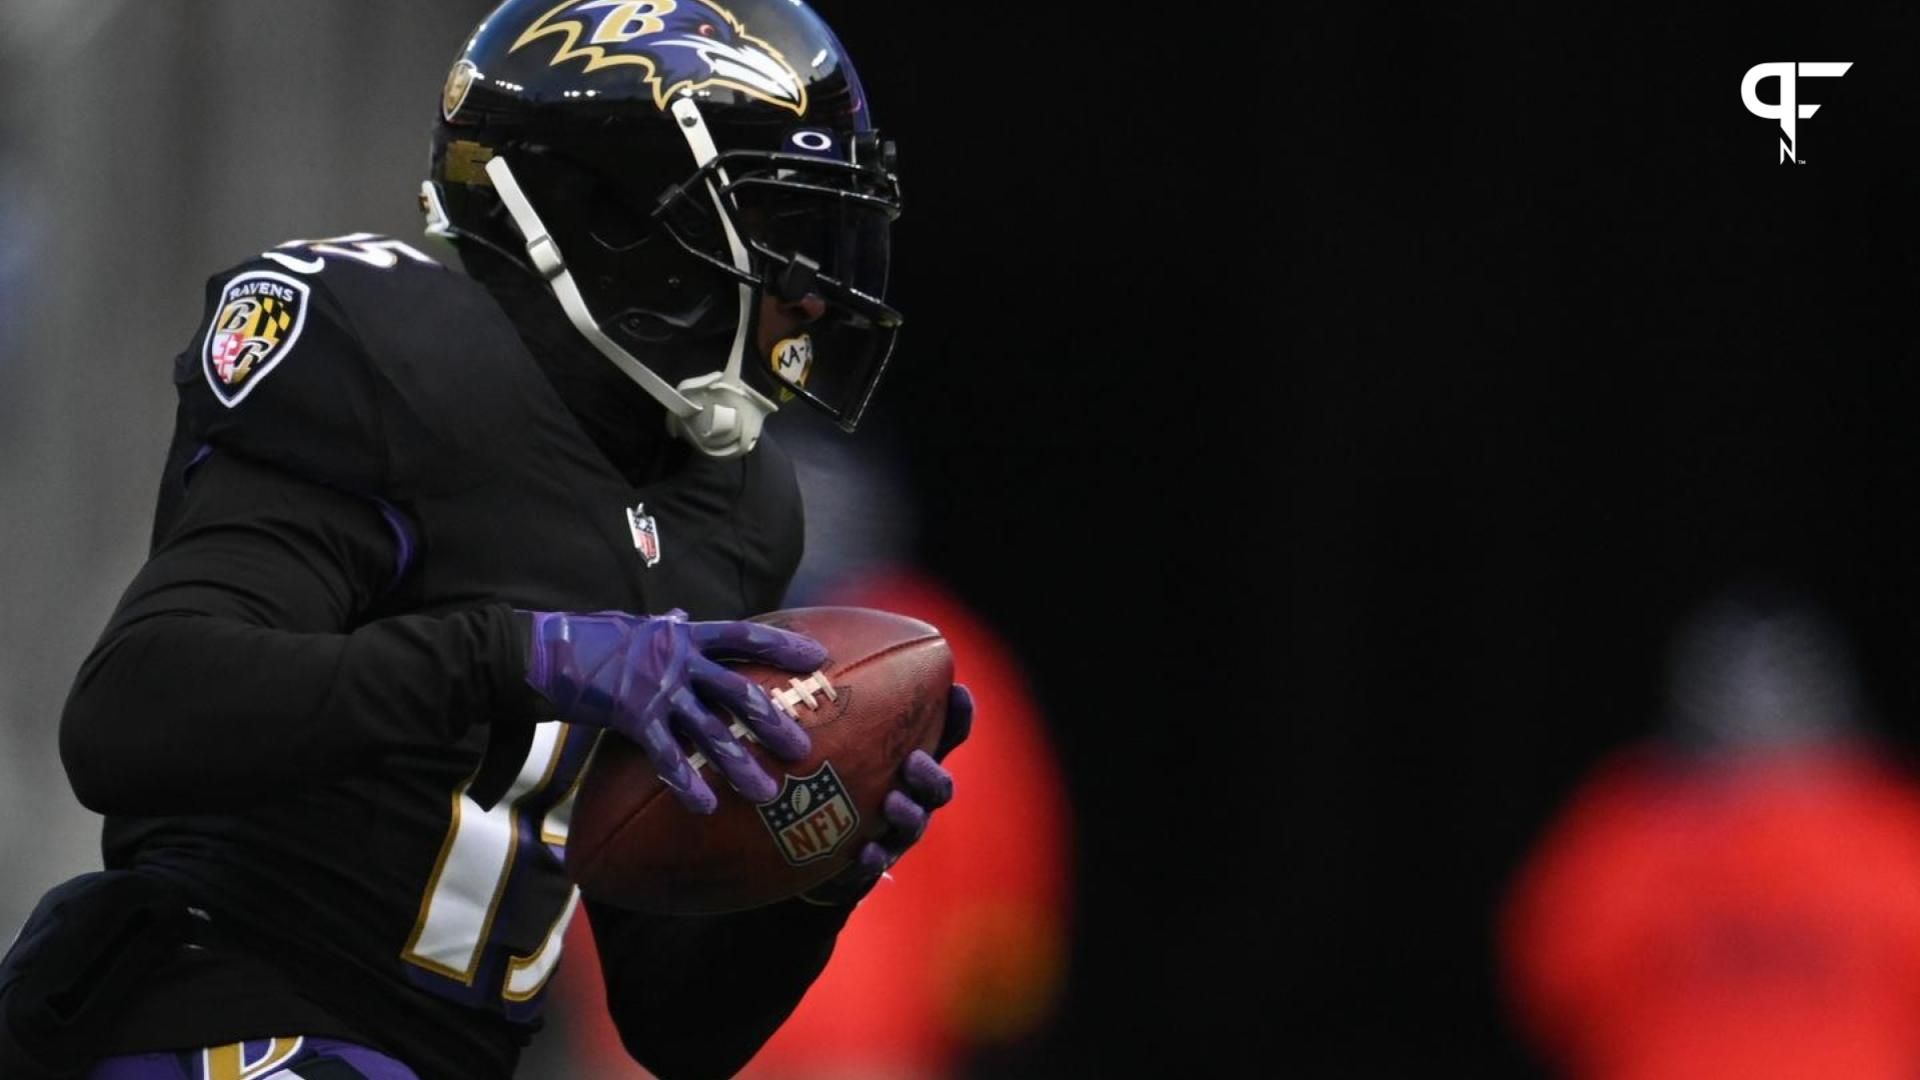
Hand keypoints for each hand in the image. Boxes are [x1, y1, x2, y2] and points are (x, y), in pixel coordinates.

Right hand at [520, 609, 824, 812]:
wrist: (538, 652)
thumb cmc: (585, 640)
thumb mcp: (631, 626)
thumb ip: (664, 627)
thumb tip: (680, 616)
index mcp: (683, 635)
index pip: (744, 636)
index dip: (783, 645)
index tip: (819, 657)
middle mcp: (677, 659)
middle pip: (739, 690)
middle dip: (775, 721)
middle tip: (805, 749)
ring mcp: (656, 688)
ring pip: (711, 731)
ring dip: (741, 764)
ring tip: (768, 794)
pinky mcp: (632, 715)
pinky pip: (668, 756)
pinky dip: (687, 783)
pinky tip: (706, 806)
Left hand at [803, 683, 973, 905]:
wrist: (804, 849)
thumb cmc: (825, 779)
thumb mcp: (832, 738)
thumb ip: (834, 703)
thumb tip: (808, 643)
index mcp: (910, 763)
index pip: (946, 737)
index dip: (958, 717)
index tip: (957, 691)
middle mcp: (910, 797)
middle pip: (939, 787)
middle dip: (932, 775)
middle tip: (913, 762)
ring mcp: (893, 834)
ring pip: (914, 824)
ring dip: (908, 814)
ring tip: (893, 804)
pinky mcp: (867, 864)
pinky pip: (876, 865)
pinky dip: (874, 859)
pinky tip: (865, 853)